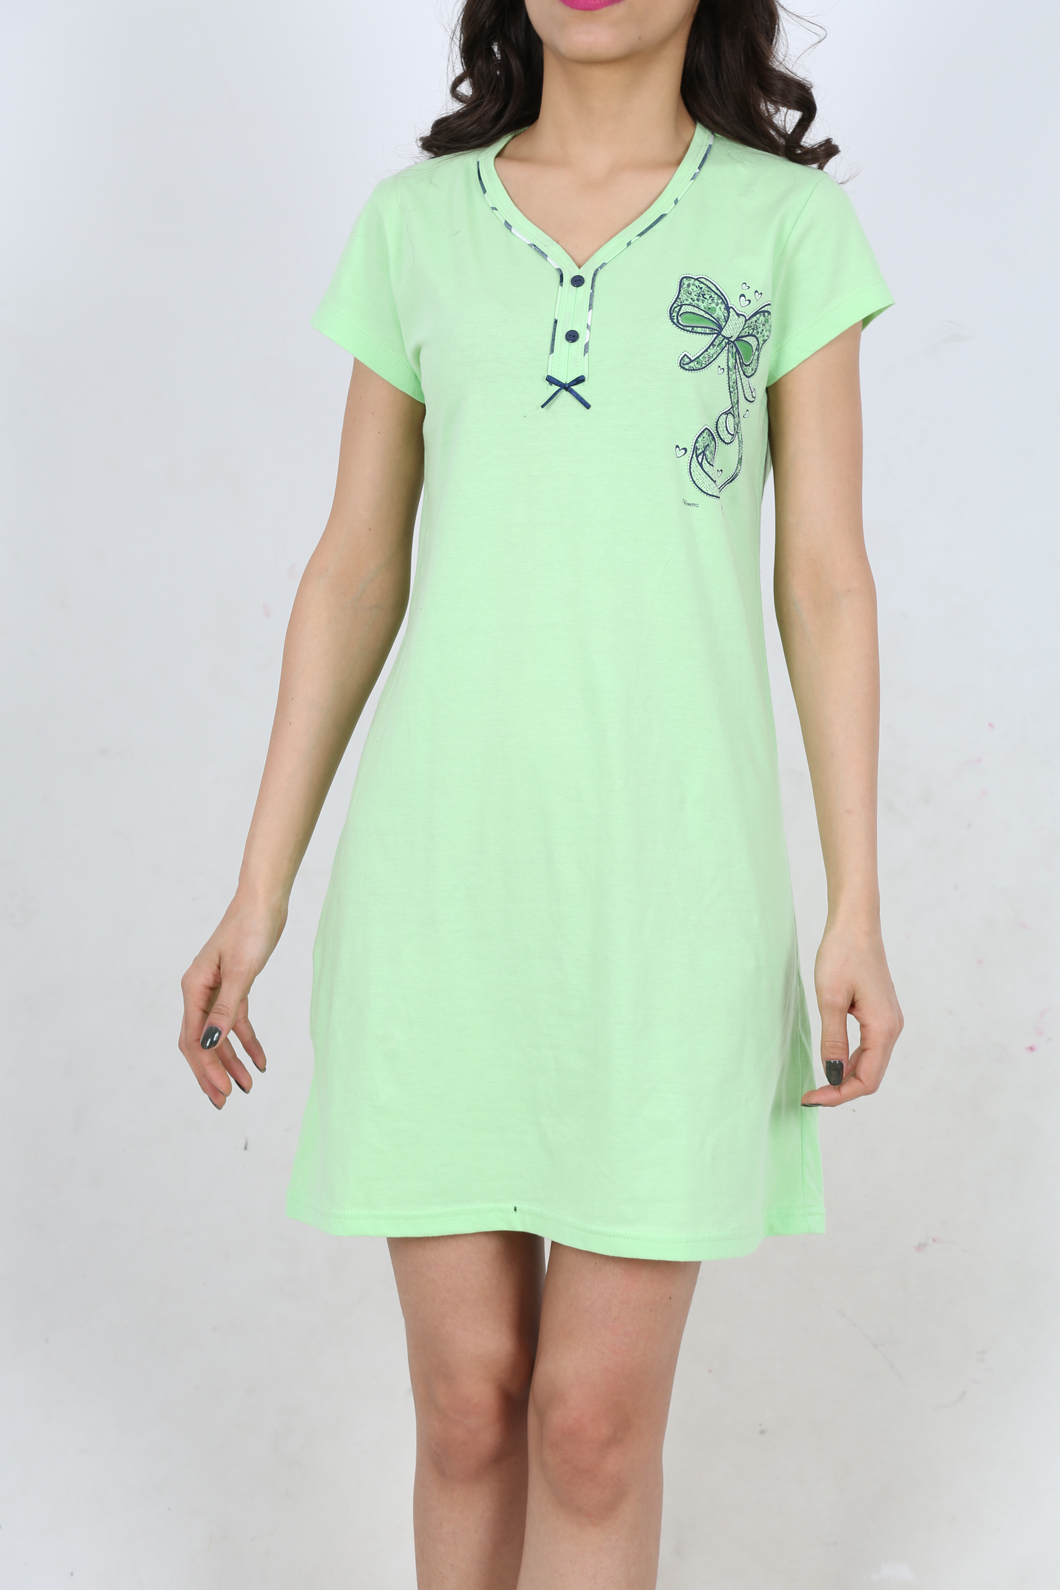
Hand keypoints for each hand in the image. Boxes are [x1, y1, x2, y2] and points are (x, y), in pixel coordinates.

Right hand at [178, 893, 287, 1108]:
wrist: (264, 901)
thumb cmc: (250, 929)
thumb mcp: (241, 972)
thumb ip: (226, 1009)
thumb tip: (212, 1045)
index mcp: (194, 988)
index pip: (194, 1039)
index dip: (206, 1069)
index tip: (222, 1092)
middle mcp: (199, 991)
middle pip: (201, 1042)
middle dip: (212, 1073)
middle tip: (225, 1101)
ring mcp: (216, 989)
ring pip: (219, 1035)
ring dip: (231, 1061)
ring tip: (248, 1086)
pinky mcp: (235, 985)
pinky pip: (236, 1021)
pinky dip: (247, 1041)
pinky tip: (260, 1061)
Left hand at [802, 919, 903, 1106]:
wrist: (856, 925)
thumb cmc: (842, 955)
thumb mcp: (831, 1000)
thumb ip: (834, 1041)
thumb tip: (834, 1076)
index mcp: (883, 1028)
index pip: (867, 1080)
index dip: (839, 1094)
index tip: (810, 1098)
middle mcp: (892, 1028)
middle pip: (871, 1075)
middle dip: (841, 1089)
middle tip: (810, 1095)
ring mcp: (889, 1021)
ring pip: (871, 1063)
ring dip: (846, 1077)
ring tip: (817, 1083)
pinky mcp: (881, 1014)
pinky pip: (869, 1047)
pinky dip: (851, 1060)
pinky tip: (832, 1061)